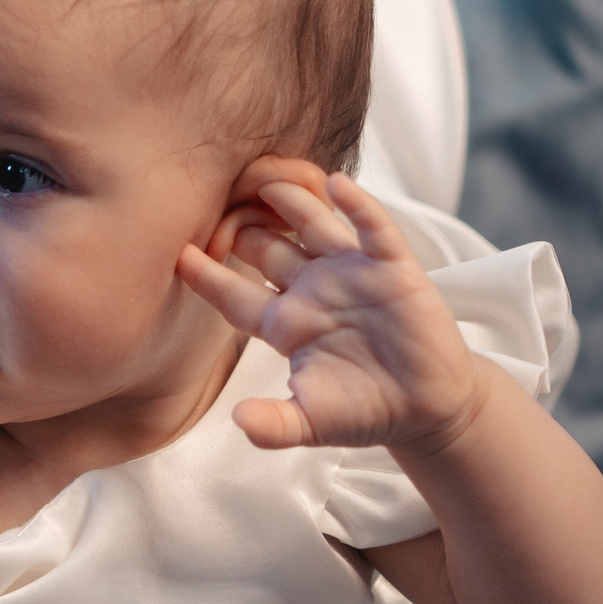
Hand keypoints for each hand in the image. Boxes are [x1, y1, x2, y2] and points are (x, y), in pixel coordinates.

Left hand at [178, 173, 485, 456]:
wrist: (426, 409)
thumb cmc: (364, 412)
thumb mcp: (314, 423)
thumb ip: (276, 425)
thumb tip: (240, 423)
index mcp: (284, 324)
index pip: (233, 295)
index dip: (206, 276)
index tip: (177, 255)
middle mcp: (311, 290)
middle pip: (265, 247)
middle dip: (241, 225)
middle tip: (216, 199)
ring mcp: (351, 275)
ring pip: (312, 225)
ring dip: (291, 200)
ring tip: (266, 178)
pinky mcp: (393, 269)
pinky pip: (372, 230)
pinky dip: (358, 205)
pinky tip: (337, 184)